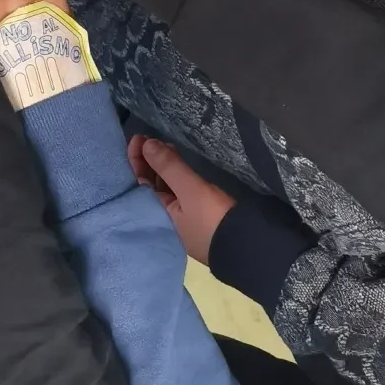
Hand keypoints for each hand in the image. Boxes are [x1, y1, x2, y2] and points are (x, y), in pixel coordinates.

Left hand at [128, 136, 236, 263]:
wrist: (248, 247)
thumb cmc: (212, 219)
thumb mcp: (189, 189)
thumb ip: (167, 166)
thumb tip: (146, 144)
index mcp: (156, 215)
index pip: (138, 183)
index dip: (136, 159)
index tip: (139, 137)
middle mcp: (165, 218)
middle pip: (150, 184)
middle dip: (149, 160)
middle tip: (153, 138)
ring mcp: (182, 218)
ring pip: (165, 187)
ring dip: (163, 166)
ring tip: (167, 145)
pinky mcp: (197, 216)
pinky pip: (179, 191)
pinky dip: (176, 175)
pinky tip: (180, 163)